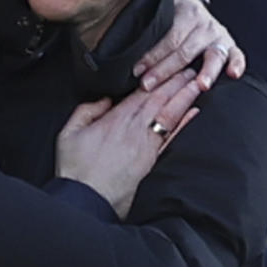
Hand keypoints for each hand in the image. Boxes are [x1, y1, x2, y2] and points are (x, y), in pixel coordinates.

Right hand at [56, 72, 203, 217]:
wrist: (85, 200)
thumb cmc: (75, 170)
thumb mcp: (69, 134)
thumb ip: (86, 112)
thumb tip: (104, 100)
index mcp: (115, 119)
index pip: (142, 92)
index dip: (158, 77)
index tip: (170, 66)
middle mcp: (134, 129)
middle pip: (160, 99)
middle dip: (177, 82)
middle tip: (192, 67)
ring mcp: (145, 145)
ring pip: (169, 114)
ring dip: (184, 97)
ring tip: (197, 83)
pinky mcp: (151, 161)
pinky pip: (171, 137)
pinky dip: (183, 123)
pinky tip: (192, 113)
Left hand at [134, 0, 244, 90]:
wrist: (187, 3)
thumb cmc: (165, 15)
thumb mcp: (153, 13)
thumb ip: (140, 26)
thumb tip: (113, 45)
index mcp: (184, 12)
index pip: (167, 38)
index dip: (151, 56)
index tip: (135, 71)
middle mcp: (203, 23)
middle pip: (184, 51)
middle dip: (165, 70)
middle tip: (148, 84)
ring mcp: (218, 35)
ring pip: (212, 55)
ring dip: (206, 71)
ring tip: (201, 85)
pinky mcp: (229, 46)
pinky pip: (237, 55)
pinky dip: (237, 64)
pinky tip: (233, 75)